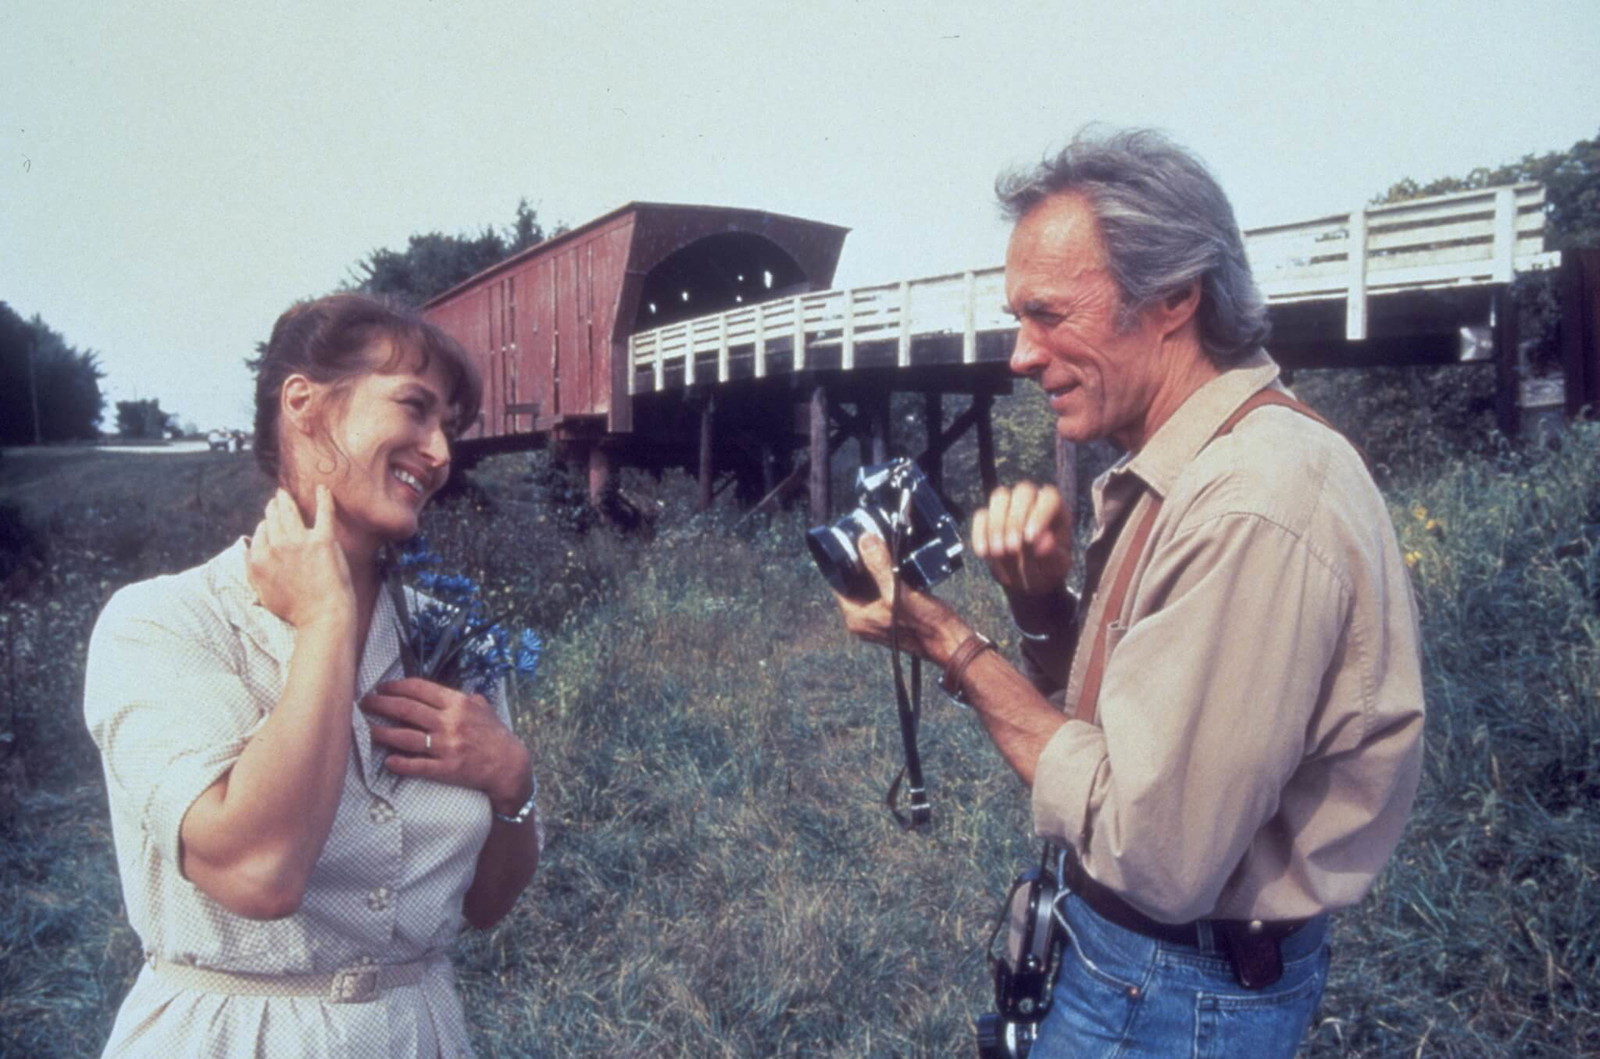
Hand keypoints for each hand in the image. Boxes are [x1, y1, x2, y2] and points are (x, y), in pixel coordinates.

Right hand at [246, 486, 354, 628]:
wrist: (322, 616)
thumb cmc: (295, 609)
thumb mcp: (262, 592)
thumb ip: (250, 570)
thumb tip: (247, 551)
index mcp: (259, 558)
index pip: (261, 531)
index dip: (267, 526)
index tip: (271, 523)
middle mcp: (276, 546)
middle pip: (273, 518)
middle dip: (273, 507)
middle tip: (277, 500)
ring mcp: (299, 541)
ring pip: (290, 512)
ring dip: (286, 500)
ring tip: (285, 494)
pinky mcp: (322, 540)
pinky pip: (323, 513)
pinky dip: (323, 498)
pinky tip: (323, 488)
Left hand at [362, 678, 532, 809]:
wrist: (510, 766)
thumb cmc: (496, 736)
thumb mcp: (484, 709)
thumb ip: (464, 699)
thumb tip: (446, 694)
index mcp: (458, 704)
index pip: (420, 689)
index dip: (396, 686)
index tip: (382, 687)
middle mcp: (450, 722)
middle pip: (406, 709)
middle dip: (381, 704)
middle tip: (365, 703)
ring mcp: (446, 747)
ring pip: (405, 737)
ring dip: (382, 732)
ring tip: (367, 729)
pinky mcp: (445, 769)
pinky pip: (416, 765)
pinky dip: (399, 763)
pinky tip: (387, 761)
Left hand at [832, 533, 969, 665]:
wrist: (952, 643)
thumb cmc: (927, 625)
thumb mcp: (899, 591)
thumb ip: (880, 566)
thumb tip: (865, 541)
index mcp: (857, 618)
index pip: (838, 583)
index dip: (843, 562)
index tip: (851, 542)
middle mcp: (864, 620)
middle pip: (854, 583)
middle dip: (862, 563)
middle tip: (871, 540)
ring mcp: (879, 619)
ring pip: (871, 586)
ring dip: (877, 569)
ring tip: (885, 549)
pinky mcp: (894, 616)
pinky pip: (885, 591)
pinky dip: (889, 578)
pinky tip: (899, 565)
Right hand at [970, 482, 1072, 595]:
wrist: (1028, 579)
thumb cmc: (1048, 568)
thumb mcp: (1057, 567)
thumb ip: (1054, 555)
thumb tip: (1045, 542)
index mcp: (1055, 508)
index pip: (1049, 497)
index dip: (1040, 514)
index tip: (1030, 539)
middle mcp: (1033, 501)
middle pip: (1023, 491)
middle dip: (1015, 519)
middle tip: (1013, 547)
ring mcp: (1009, 506)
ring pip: (1000, 497)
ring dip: (997, 524)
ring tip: (999, 552)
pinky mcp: (989, 517)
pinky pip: (981, 516)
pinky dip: (980, 533)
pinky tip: (984, 553)